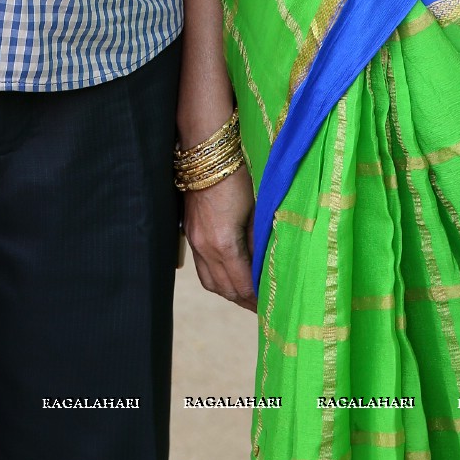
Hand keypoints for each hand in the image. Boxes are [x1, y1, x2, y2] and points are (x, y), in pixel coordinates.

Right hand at [183, 166, 256, 311]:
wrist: (207, 152)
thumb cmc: (236, 175)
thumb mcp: (255, 209)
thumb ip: (258, 240)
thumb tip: (265, 263)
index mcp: (224, 243)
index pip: (242, 284)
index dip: (256, 297)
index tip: (270, 304)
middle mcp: (205, 247)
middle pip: (225, 289)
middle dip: (244, 300)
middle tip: (261, 307)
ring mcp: (194, 241)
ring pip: (210, 282)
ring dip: (228, 292)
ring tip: (245, 296)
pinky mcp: (189, 233)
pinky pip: (201, 268)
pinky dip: (216, 278)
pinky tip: (228, 275)